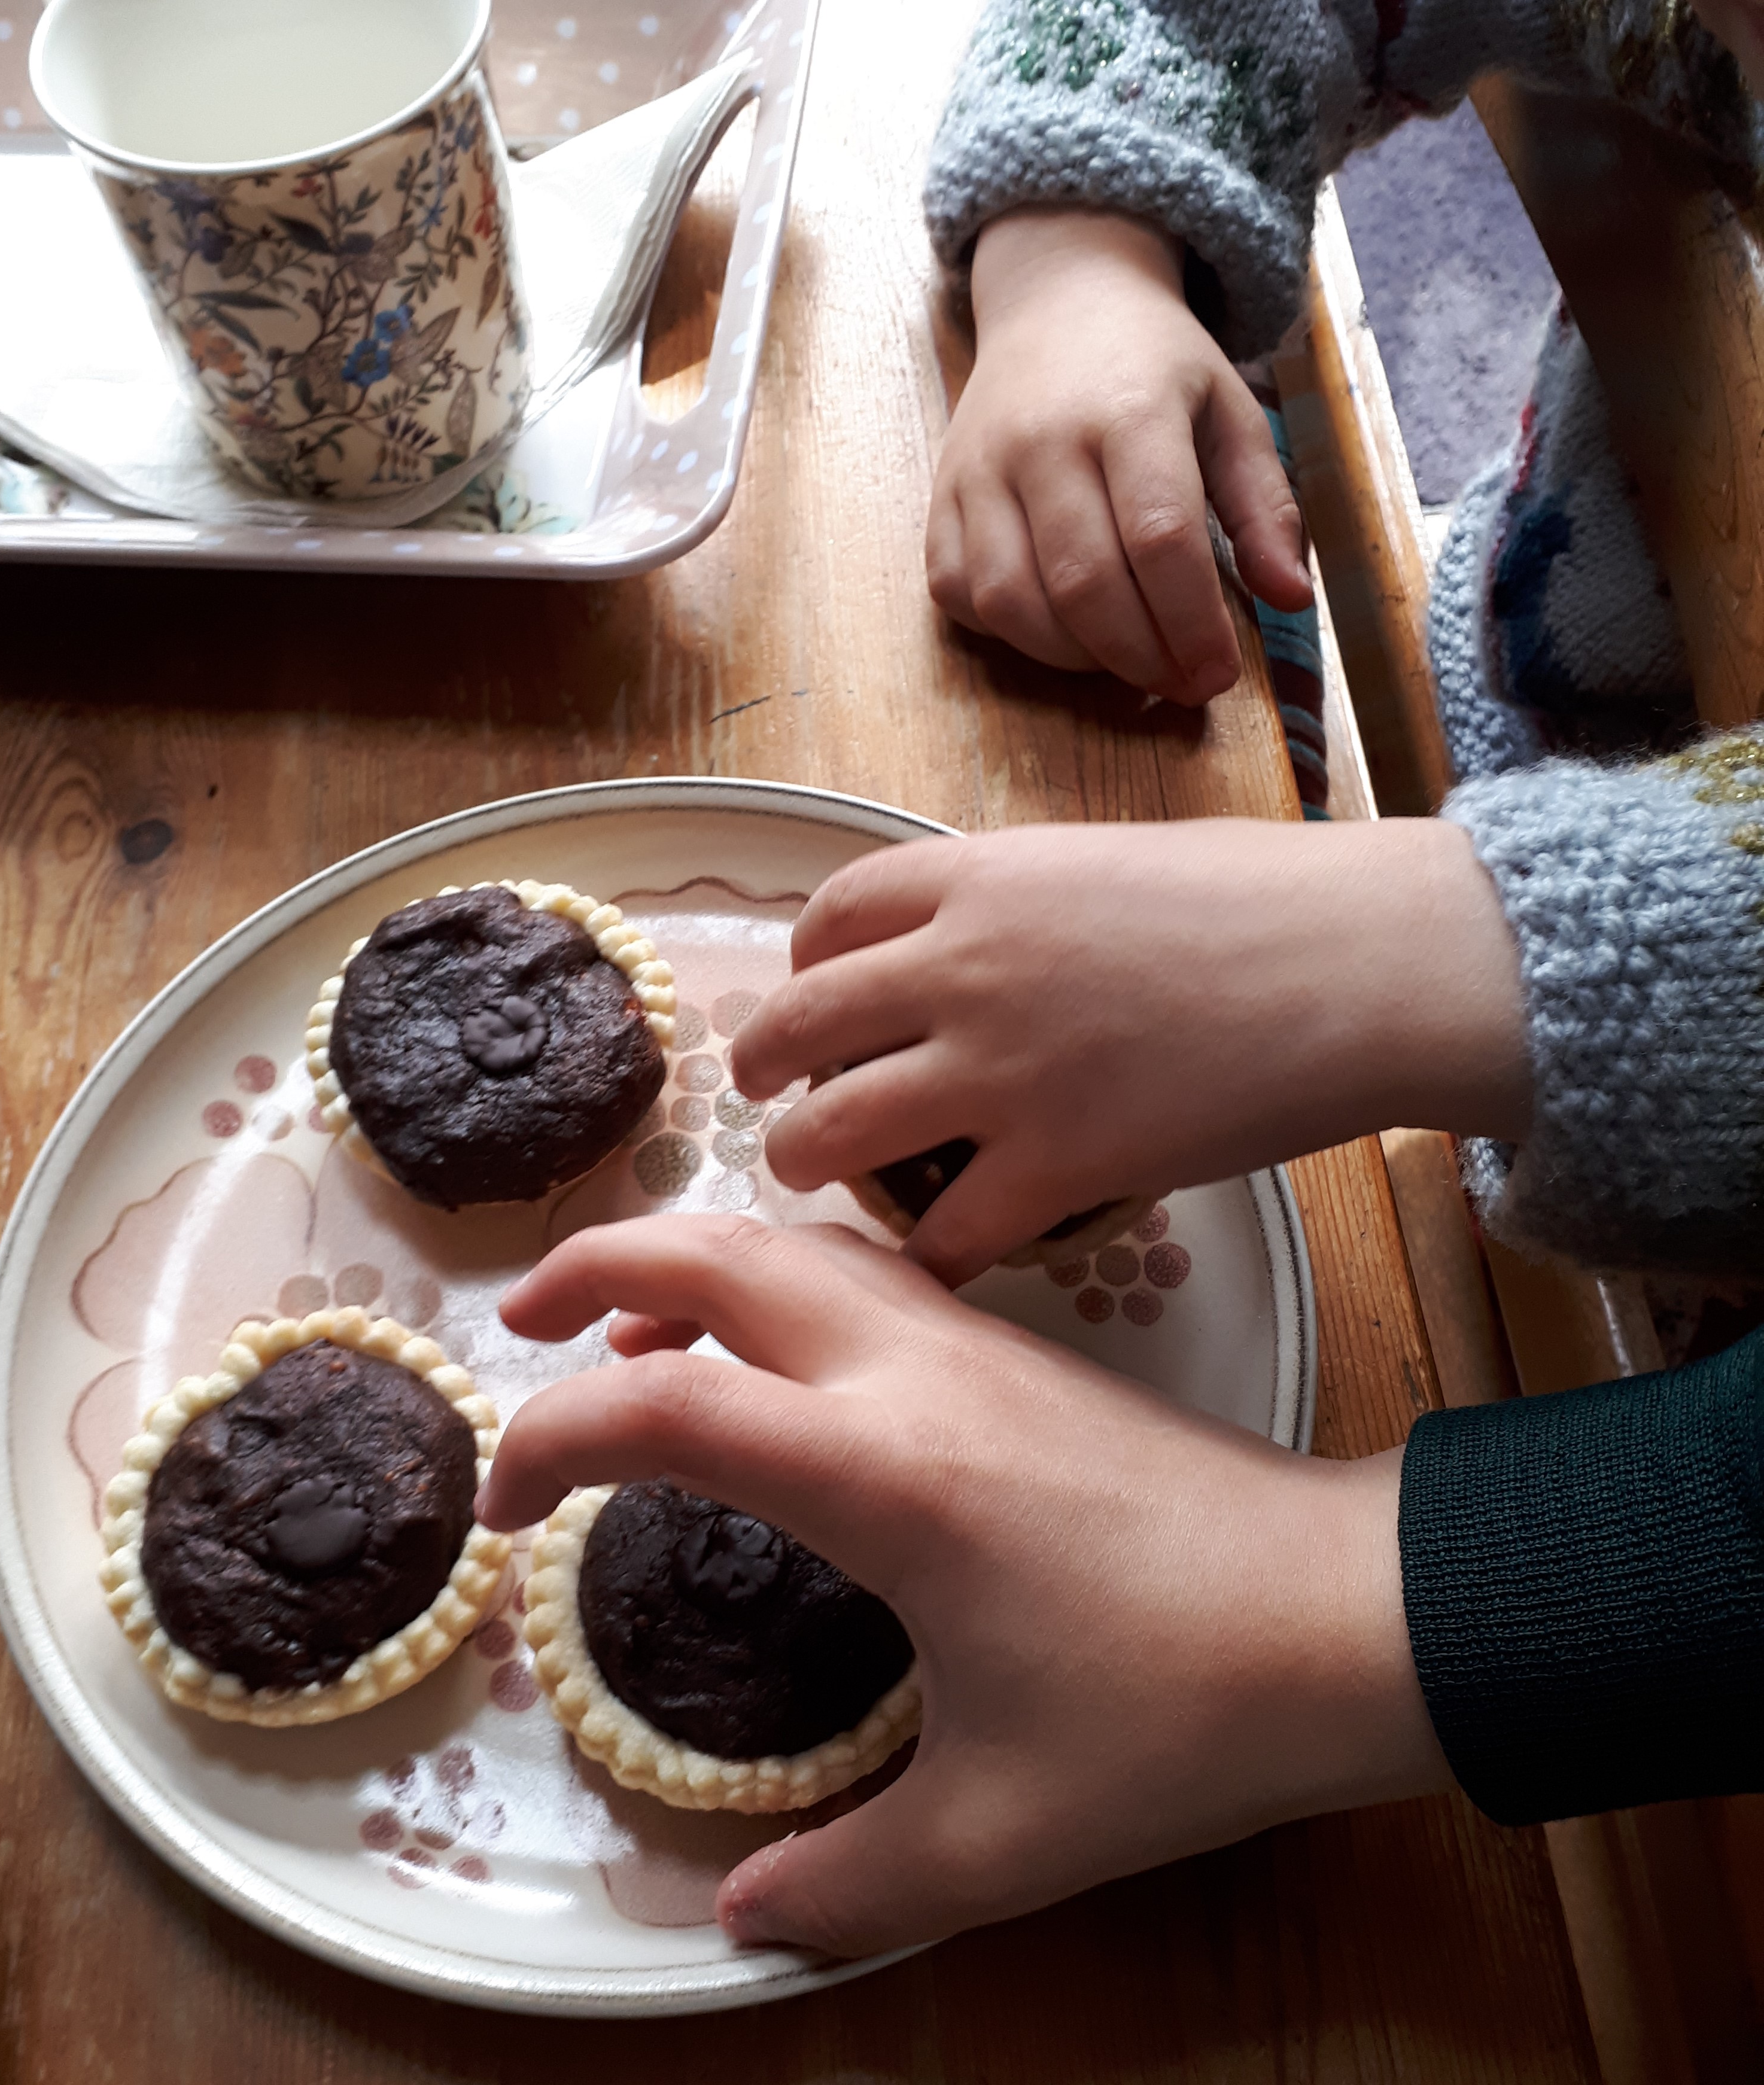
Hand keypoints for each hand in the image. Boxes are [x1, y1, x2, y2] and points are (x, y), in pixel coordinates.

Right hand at [480, 1217, 1451, 1956]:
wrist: (1348, 1614)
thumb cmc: (1180, 1713)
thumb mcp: (1001, 1832)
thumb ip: (852, 1880)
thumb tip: (744, 1918)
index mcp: (883, 1473)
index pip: (662, 1407)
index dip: (546, 1444)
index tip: (498, 1513)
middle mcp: (915, 1375)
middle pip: (717, 1249)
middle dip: (596, 1264)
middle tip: (517, 1322)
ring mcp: (973, 1346)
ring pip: (797, 1242)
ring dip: (690, 1258)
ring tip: (626, 1332)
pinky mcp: (1019, 1352)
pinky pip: (864, 1270)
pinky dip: (779, 1280)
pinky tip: (776, 1359)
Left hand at [731, 821, 1532, 1280]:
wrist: (1361, 959)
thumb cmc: (1265, 895)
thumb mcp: (1107, 860)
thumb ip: (1020, 902)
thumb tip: (980, 936)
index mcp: (973, 880)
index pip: (830, 917)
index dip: (803, 965)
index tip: (808, 994)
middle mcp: (958, 970)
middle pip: (798, 1028)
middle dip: (761, 1070)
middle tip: (764, 1099)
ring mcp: (998, 1072)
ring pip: (830, 1135)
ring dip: (804, 1164)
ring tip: (814, 1180)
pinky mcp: (1056, 1165)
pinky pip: (943, 1233)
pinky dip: (926, 1257)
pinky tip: (933, 1262)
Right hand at [926, 206, 1310, 703]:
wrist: (1059, 297)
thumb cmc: (1155, 367)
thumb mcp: (1230, 413)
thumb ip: (1264, 508)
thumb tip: (1291, 599)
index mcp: (1132, 410)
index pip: (1161, 540)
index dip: (1192, 625)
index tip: (1218, 676)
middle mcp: (1043, 439)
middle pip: (1086, 583)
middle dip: (1141, 657)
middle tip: (1180, 683)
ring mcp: (980, 470)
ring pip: (1011, 600)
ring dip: (1073, 657)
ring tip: (1123, 660)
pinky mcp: (942, 496)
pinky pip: (957, 592)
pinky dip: (1007, 632)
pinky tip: (1058, 629)